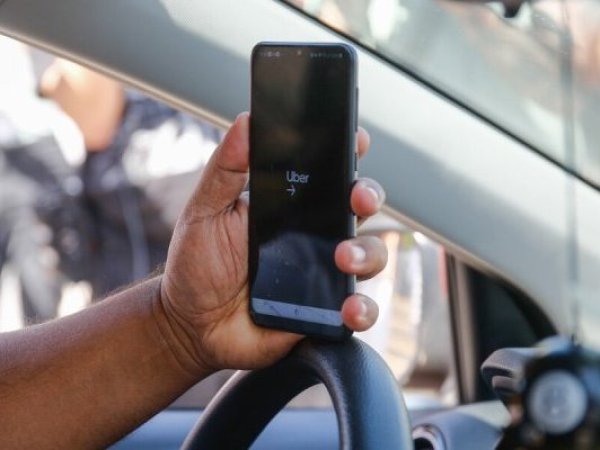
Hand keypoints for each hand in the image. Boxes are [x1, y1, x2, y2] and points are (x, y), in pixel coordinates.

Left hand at [160, 113, 386, 374]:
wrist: (191, 325)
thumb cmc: (197, 264)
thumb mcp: (205, 211)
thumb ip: (226, 170)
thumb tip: (245, 122)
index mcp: (290, 205)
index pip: (328, 171)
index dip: (349, 151)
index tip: (356, 138)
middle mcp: (315, 234)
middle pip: (360, 207)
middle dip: (368, 196)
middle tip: (357, 198)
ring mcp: (324, 271)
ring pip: (371, 254)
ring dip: (368, 252)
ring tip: (342, 259)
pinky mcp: (326, 311)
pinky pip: (359, 308)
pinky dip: (363, 308)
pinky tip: (348, 308)